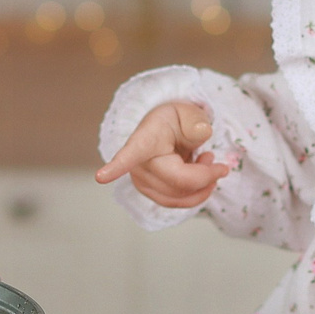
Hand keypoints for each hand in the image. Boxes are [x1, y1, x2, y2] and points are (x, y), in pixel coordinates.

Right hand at [95, 101, 229, 209]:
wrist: (163, 131)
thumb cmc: (173, 121)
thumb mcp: (186, 111)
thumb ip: (196, 120)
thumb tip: (204, 134)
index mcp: (144, 141)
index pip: (129, 155)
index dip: (115, 167)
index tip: (100, 177)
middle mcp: (138, 166)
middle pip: (178, 183)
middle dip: (205, 175)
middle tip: (214, 158)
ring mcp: (142, 183)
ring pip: (180, 198)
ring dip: (202, 185)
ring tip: (207, 163)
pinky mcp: (150, 193)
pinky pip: (177, 202)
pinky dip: (196, 192)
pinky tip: (200, 175)